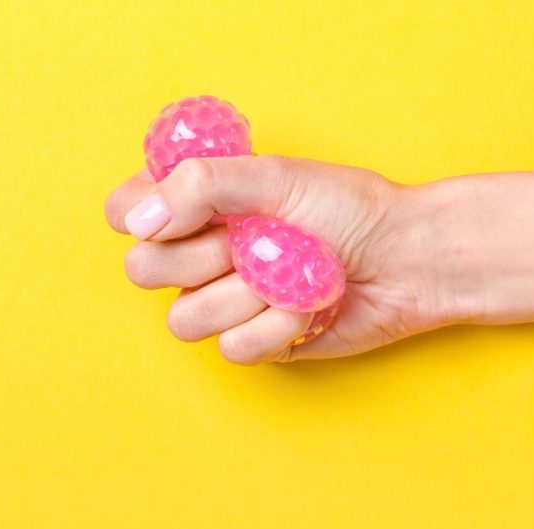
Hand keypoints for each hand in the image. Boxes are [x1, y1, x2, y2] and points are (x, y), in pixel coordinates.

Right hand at [105, 156, 452, 363]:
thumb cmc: (350, 209)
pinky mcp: (257, 341)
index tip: (179, 210)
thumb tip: (138, 222)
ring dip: (243, 296)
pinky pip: (232, 348)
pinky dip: (274, 327)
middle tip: (249, 240)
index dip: (141, 214)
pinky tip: (306, 308)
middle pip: (143, 271)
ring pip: (185, 318)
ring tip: (287, 275)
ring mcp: (228, 300)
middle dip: (200, 257)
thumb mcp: (274, 176)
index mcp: (201, 203)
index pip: (126, 210)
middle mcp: (205, 252)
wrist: (406, 261)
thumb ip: (200, 186)